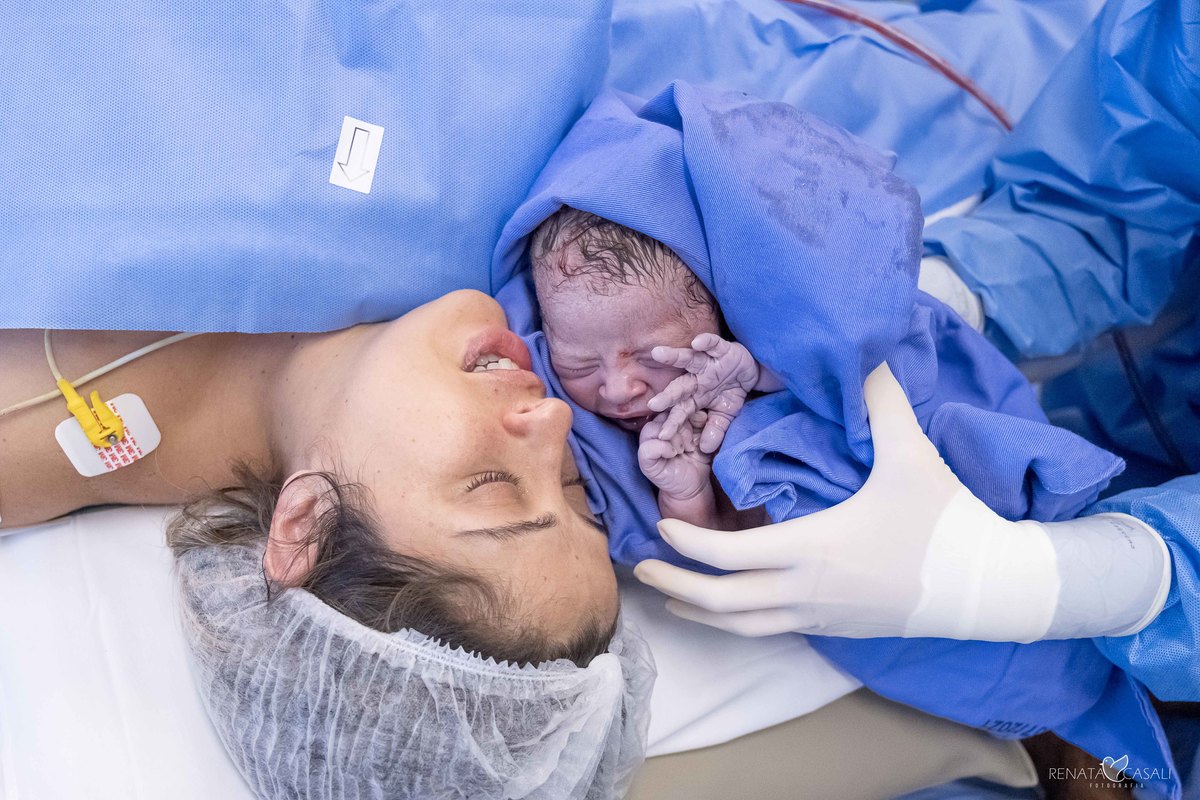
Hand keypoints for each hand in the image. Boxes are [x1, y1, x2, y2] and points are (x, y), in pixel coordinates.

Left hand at [634, 363, 1171, 641]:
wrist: (990, 587)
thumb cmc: (945, 521)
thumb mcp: (912, 456)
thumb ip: (883, 403)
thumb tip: (865, 353)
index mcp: (813, 549)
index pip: (729, 557)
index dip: (688, 544)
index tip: (660, 527)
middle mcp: (806, 591)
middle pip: (721, 603)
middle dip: (675, 584)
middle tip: (641, 566)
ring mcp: (819, 617)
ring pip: (742, 628)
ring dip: (699, 612)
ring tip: (670, 596)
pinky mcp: (835, 629)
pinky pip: (770, 632)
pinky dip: (736, 622)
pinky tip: (728, 608)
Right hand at [637, 410, 712, 502]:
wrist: (694, 484)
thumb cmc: (697, 458)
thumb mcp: (701, 436)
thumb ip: (700, 423)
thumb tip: (700, 413)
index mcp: (666, 421)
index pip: (670, 407)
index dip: (685, 414)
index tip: (699, 424)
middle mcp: (654, 430)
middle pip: (661, 416)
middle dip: (680, 428)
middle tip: (690, 444)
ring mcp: (647, 444)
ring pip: (651, 429)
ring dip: (672, 438)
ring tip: (683, 449)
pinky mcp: (644, 459)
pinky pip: (648, 447)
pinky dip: (663, 448)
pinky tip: (674, 453)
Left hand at [647, 333, 759, 453]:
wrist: (751, 371)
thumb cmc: (731, 391)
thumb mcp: (726, 414)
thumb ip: (716, 429)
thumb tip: (706, 449)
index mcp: (695, 396)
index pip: (681, 411)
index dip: (672, 423)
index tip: (662, 436)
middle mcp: (697, 379)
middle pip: (678, 387)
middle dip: (667, 395)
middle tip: (653, 404)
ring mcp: (707, 363)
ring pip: (688, 359)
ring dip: (674, 356)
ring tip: (658, 353)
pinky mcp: (722, 350)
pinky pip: (713, 344)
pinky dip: (706, 343)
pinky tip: (697, 342)